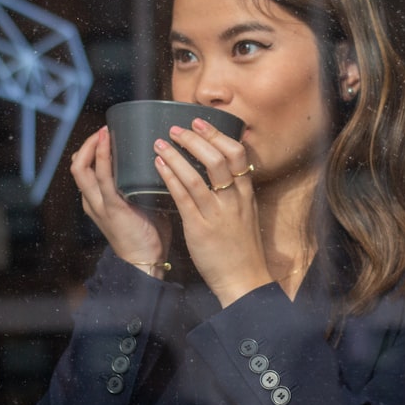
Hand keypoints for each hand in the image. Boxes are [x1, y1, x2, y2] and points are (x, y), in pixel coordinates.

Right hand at [70, 127, 170, 273]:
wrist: (146, 262)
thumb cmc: (149, 235)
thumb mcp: (142, 206)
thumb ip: (144, 188)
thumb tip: (165, 165)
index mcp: (98, 201)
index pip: (85, 170)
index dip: (91, 151)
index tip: (107, 134)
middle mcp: (93, 201)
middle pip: (77, 166)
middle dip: (88, 144)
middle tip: (105, 129)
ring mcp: (99, 204)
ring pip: (82, 168)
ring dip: (93, 146)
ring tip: (105, 131)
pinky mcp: (112, 207)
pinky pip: (102, 177)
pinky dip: (103, 157)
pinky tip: (110, 143)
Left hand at [153, 118, 271, 305]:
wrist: (244, 281)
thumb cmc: (241, 249)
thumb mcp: (245, 215)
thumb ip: (234, 194)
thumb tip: (217, 173)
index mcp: (245, 194)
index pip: (238, 154)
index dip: (218, 135)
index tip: (201, 123)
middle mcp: (233, 200)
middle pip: (219, 158)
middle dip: (196, 139)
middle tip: (177, 127)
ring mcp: (217, 213)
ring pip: (198, 175)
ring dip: (177, 154)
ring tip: (160, 142)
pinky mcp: (200, 227)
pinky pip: (184, 197)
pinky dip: (171, 177)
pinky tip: (159, 166)